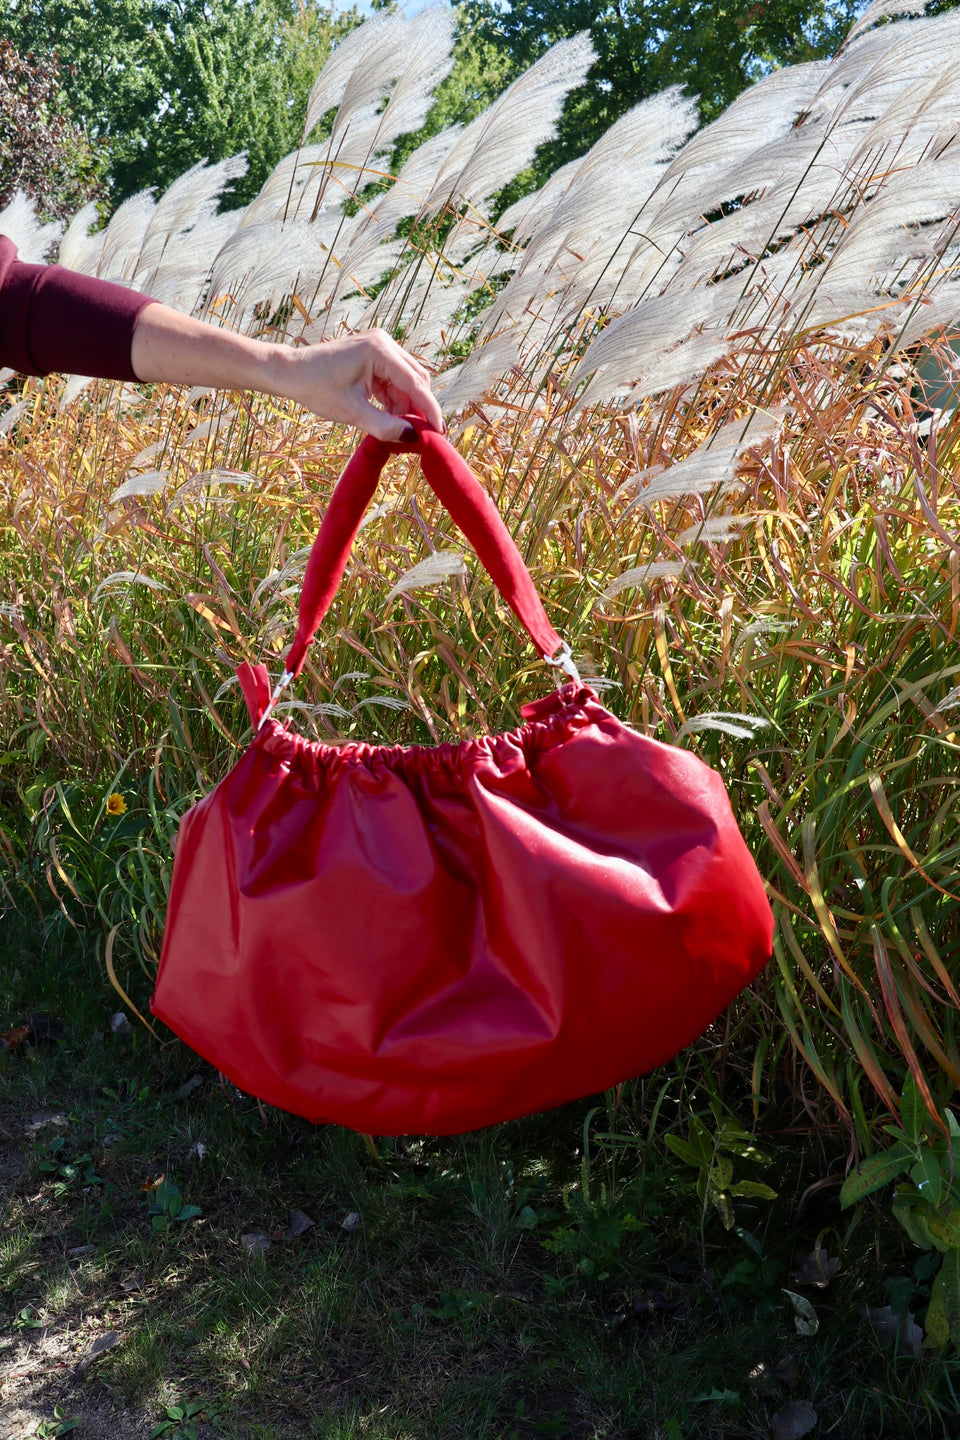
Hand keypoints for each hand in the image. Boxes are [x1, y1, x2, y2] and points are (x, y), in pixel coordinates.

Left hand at [281, 328, 443, 440]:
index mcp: (379, 350)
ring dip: (406, 406)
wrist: (291, 371)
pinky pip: (394, 381)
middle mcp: (384, 343)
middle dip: (419, 408)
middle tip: (424, 436)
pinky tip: (391, 420)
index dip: (430, 409)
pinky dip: (394, 401)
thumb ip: (384, 426)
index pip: (415, 383)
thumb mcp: (351, 412)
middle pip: (416, 379)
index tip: (439, 432)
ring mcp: (380, 348)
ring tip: (402, 431)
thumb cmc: (316, 387)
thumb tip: (412, 437)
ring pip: (407, 382)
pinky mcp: (374, 357)